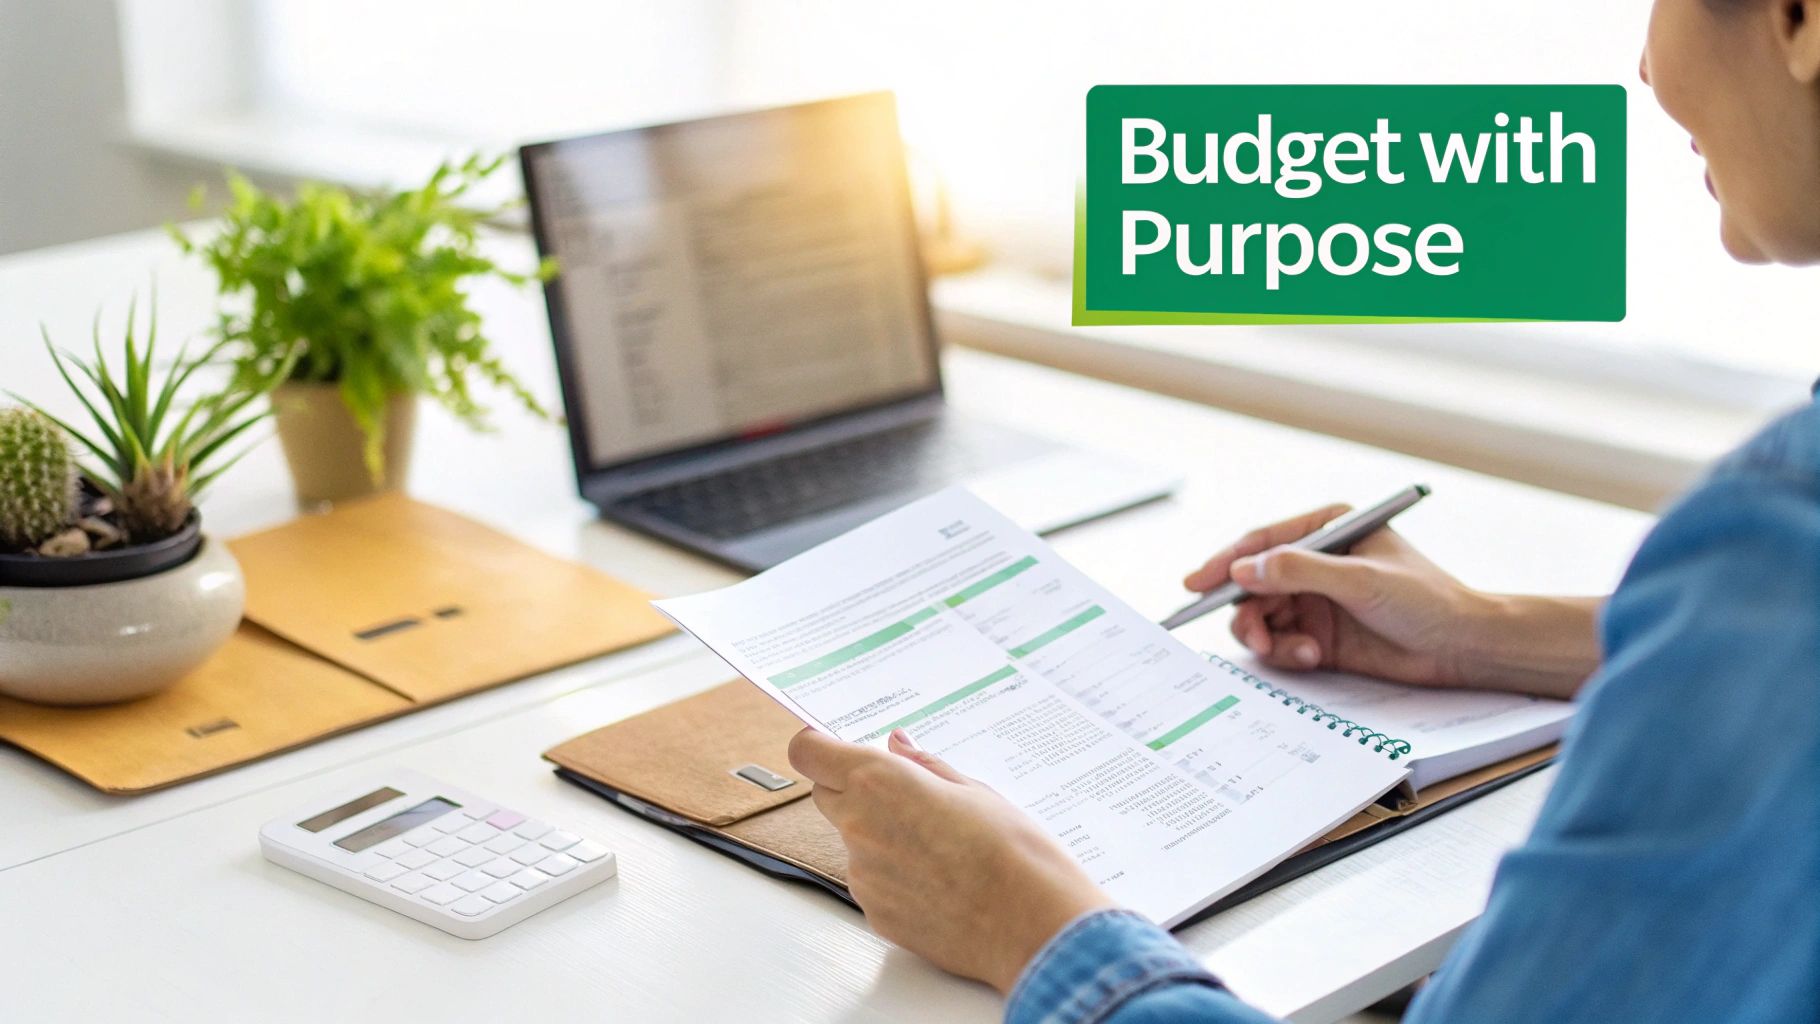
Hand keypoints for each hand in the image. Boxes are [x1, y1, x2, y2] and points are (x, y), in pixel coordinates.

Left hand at [788, 727, 1116, 993]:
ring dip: (880, 837)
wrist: (1033, 923)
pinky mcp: (875, 914)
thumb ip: (924, 766)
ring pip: (853, 842)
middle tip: (904, 794)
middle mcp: (859, 827)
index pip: (809, 752)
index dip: (819, 746)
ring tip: (942, 847)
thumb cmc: (1014, 852)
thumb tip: (897, 744)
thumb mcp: (974, 790)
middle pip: (826, 795)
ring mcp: (863, 875)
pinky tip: (941, 880)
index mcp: (879, 782)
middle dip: (851, 788)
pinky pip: (872, 882)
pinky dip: (895, 877)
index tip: (835, 745)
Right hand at [1184, 504, 1601, 697]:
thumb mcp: (1361, 579)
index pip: (1262, 541)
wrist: (1464, 648)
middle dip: (1247, 611)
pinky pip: (1279, 642)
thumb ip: (1299, 571)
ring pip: (1261, 616)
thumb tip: (1243, 570)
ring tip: (1294, 652)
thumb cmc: (1427, 600)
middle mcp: (1316, 561)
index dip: (1226, 562)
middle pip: (1253, 583)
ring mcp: (1316, 599)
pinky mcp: (1320, 634)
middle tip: (1252, 635)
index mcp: (1328, 529)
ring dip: (1268, 636)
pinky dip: (1285, 653)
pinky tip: (1310, 658)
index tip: (1197, 584)